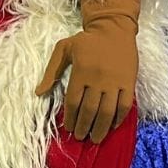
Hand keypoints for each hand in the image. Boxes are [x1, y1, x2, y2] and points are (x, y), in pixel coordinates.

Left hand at [34, 0, 140, 143]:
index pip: (73, 101)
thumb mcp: (63, 49)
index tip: (69, 129)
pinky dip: (119, 118)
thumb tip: (38, 92)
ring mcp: (115, 81)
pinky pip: (125, 105)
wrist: (113, 28)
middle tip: (80, 137)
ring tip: (95, 138)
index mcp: (80, 72)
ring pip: (107, 111)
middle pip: (90, 110)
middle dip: (84, 126)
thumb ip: (51, 71)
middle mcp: (98, 79)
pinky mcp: (129, 82)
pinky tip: (112, 126)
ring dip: (100, 127)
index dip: (71, 118)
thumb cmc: (86, 40)